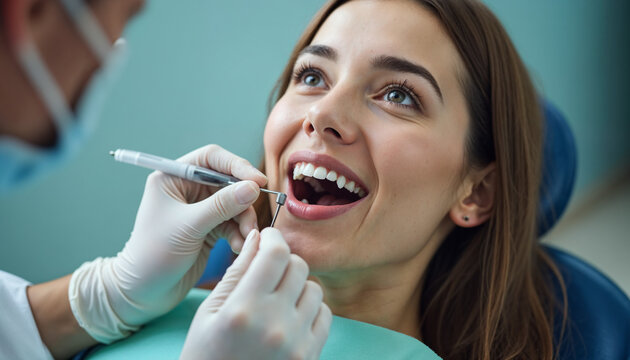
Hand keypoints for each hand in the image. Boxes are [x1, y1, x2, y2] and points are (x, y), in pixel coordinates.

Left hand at [68, 145, 267, 342]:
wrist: (144, 293)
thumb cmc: (154, 255)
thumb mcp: (189, 226)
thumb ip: (221, 205)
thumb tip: (252, 187)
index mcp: (173, 177)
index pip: (211, 158)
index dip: (236, 165)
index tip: (258, 181)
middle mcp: (187, 189)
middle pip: (228, 181)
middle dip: (243, 199)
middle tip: (252, 218)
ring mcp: (199, 209)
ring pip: (234, 203)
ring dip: (244, 220)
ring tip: (247, 238)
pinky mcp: (209, 228)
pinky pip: (233, 223)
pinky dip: (239, 233)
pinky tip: (239, 247)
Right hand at [180, 228, 331, 359]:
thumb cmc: (205, 355)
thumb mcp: (209, 312)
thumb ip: (236, 272)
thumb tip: (257, 237)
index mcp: (244, 309)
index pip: (276, 253)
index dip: (273, 237)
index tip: (268, 238)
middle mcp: (275, 324)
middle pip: (298, 266)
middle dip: (283, 260)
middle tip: (269, 269)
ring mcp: (296, 342)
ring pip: (315, 288)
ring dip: (298, 285)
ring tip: (278, 297)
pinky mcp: (310, 356)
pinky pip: (325, 314)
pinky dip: (310, 309)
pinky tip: (290, 316)